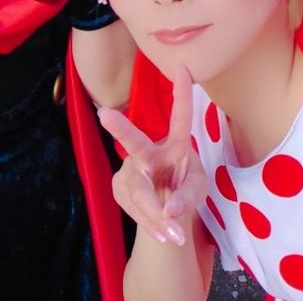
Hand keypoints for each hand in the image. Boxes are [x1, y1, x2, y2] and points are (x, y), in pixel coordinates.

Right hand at [99, 66, 206, 246]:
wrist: (165, 213)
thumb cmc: (184, 189)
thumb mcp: (197, 190)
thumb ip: (188, 197)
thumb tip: (168, 210)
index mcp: (174, 144)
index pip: (180, 116)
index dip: (182, 92)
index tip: (184, 68)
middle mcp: (148, 152)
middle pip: (135, 142)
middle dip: (121, 128)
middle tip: (105, 114)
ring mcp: (130, 170)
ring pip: (138, 192)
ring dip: (155, 216)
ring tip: (174, 236)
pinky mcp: (119, 189)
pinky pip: (134, 210)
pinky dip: (152, 226)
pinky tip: (163, 235)